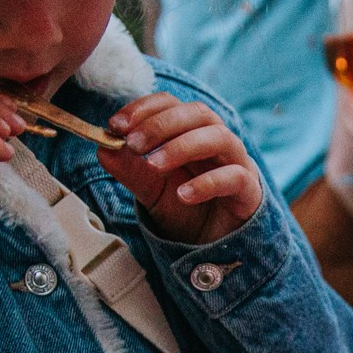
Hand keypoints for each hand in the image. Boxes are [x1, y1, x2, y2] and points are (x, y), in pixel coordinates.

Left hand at [103, 93, 265, 244]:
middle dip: (162, 124)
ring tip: (154, 165)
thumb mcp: (149, 189)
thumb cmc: (183, 209)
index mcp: (192, 132)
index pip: (172, 104)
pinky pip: (235, 177)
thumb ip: (129, 169)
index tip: (116, 125)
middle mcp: (217, 141)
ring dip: (183, 146)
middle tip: (133, 143)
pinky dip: (207, 182)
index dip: (145, 108)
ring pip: (220, 138)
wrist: (210, 248)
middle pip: (198, 113)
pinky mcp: (249, 191)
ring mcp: (237, 163)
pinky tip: (183, 194)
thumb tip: (103, 147)